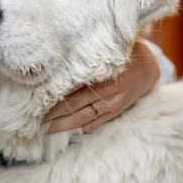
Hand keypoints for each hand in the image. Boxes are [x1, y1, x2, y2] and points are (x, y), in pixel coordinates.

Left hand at [44, 41, 159, 133]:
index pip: (72, 93)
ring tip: (45, 130)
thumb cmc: (123, 54)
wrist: (149, 67)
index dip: (52, 102)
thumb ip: (86, 56)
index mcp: (102, 78)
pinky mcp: (116, 112)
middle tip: (33, 121)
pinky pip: (95, 124)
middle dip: (52, 116)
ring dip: (63, 126)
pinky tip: (66, 131)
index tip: (35, 105)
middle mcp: (107, 94)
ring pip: (82, 119)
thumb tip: (59, 55)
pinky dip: (80, 128)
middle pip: (73, 108)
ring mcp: (112, 106)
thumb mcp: (106, 51)